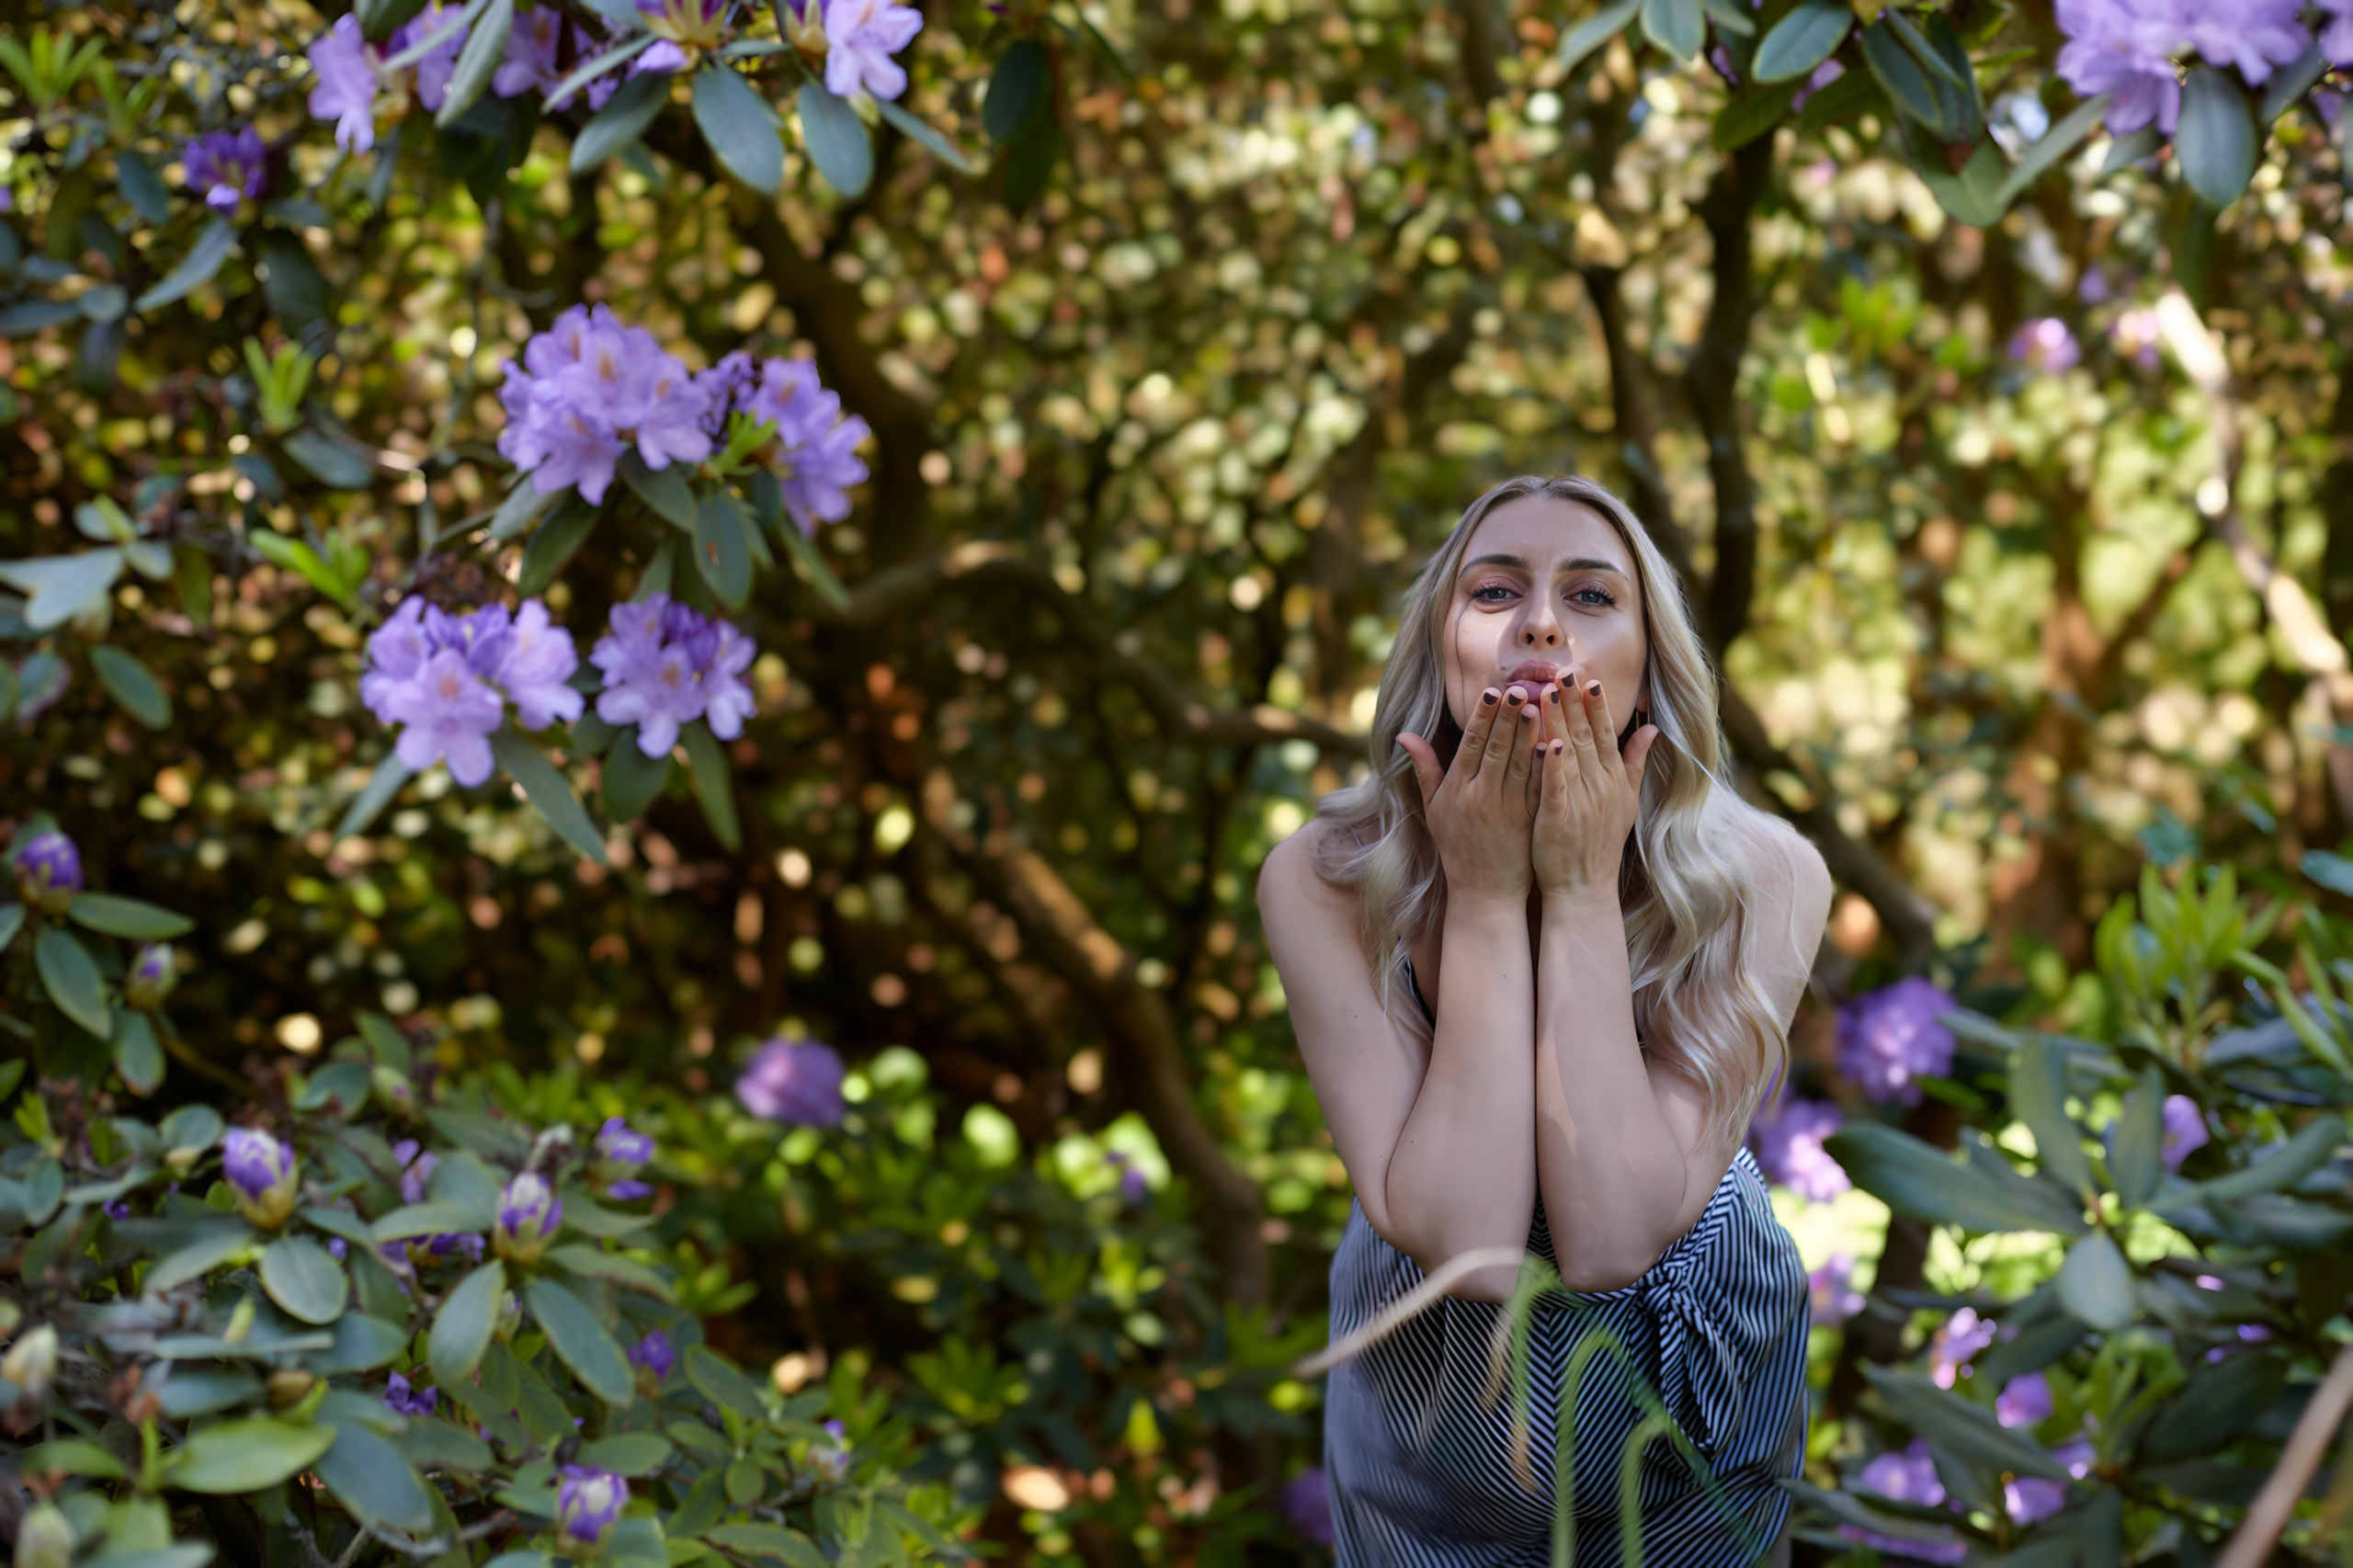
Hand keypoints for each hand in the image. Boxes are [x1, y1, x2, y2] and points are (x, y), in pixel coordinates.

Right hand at [1397, 683, 1545, 904]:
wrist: (1484, 892)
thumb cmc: (1457, 847)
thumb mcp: (1434, 809)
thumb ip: (1424, 769)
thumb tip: (1404, 734)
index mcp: (1457, 791)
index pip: (1470, 745)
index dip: (1481, 718)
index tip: (1490, 692)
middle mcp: (1481, 798)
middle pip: (1496, 749)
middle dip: (1507, 717)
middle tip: (1519, 687)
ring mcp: (1507, 810)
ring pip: (1519, 764)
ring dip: (1529, 733)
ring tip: (1539, 704)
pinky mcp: (1529, 822)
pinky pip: (1538, 788)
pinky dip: (1546, 764)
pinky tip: (1556, 741)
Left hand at [1533, 679, 1656, 901]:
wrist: (1585, 887)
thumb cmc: (1600, 843)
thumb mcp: (1626, 801)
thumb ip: (1635, 763)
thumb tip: (1653, 729)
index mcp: (1613, 779)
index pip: (1607, 733)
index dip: (1597, 705)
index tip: (1589, 677)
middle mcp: (1600, 786)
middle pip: (1587, 736)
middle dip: (1574, 702)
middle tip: (1563, 671)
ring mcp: (1581, 801)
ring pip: (1570, 753)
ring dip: (1559, 722)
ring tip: (1545, 692)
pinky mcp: (1558, 818)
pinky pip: (1556, 786)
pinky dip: (1553, 764)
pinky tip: (1546, 742)